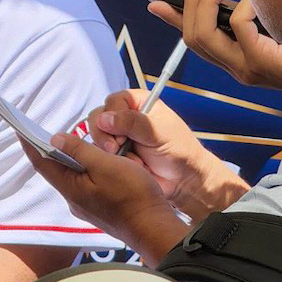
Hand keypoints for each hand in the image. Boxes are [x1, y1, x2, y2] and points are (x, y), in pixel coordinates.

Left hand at [21, 133, 186, 265]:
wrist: (155, 228)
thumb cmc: (134, 195)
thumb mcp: (106, 165)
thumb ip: (80, 151)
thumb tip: (55, 140)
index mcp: (71, 189)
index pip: (42, 163)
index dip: (30, 144)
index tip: (19, 128)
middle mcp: (74, 200)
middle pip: (55, 170)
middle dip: (47, 150)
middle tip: (39, 130)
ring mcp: (86, 207)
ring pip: (71, 178)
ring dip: (67, 160)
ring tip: (66, 142)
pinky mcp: (99, 209)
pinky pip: (84, 185)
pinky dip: (83, 170)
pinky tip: (91, 161)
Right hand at [86, 90, 248, 221]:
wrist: (184, 180)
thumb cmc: (179, 150)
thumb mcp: (158, 132)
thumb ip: (132, 123)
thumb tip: (103, 119)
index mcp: (138, 102)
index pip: (112, 101)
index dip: (112, 118)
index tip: (121, 136)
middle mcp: (125, 114)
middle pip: (98, 117)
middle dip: (105, 136)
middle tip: (117, 149)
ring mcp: (118, 134)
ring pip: (97, 135)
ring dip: (110, 150)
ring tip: (130, 158)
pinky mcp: (115, 151)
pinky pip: (101, 152)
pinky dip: (112, 160)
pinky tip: (130, 164)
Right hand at [149, 0, 281, 95]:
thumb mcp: (274, 33)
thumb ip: (250, 22)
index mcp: (234, 63)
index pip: (192, 41)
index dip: (172, 21)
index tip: (154, 2)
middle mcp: (233, 69)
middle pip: (191, 37)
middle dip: (192, 3)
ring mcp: (243, 69)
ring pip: (202, 35)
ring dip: (207, 2)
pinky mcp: (257, 63)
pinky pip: (236, 27)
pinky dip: (241, 7)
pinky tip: (256, 3)